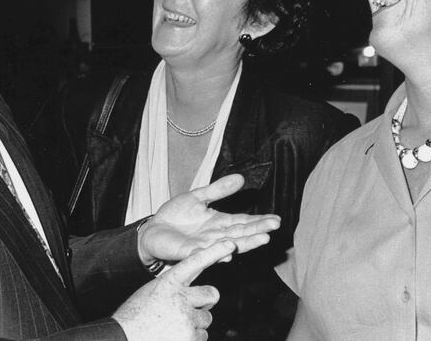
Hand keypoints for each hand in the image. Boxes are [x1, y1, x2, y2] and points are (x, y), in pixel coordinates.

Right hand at [113, 241, 233, 340]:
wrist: (124, 338)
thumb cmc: (134, 316)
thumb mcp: (152, 292)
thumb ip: (173, 287)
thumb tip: (191, 292)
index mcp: (169, 283)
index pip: (196, 262)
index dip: (214, 252)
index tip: (230, 244)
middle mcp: (181, 298)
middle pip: (212, 294)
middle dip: (206, 302)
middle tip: (190, 309)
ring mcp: (187, 319)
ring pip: (206, 319)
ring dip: (194, 324)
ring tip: (172, 327)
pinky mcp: (190, 338)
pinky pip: (202, 337)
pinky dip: (191, 339)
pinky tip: (173, 337)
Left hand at [137, 174, 279, 263]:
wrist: (153, 229)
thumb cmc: (177, 215)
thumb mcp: (199, 196)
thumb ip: (219, 190)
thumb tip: (241, 177)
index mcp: (220, 223)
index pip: (243, 222)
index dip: (260, 221)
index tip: (276, 219)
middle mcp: (216, 236)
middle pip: (241, 234)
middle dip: (258, 231)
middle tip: (274, 227)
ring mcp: (204, 246)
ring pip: (228, 246)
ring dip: (245, 243)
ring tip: (262, 239)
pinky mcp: (189, 252)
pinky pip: (204, 253)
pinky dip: (216, 253)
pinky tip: (228, 251)